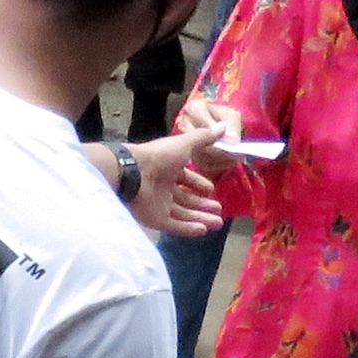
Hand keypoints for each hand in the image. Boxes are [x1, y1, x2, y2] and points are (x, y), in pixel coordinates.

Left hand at [123, 105, 243, 242]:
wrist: (133, 173)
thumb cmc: (160, 156)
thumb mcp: (185, 143)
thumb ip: (205, 137)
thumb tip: (224, 127)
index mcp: (168, 168)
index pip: (186, 178)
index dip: (199, 184)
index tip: (211, 190)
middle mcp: (163, 187)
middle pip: (186, 199)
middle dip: (203, 205)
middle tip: (219, 210)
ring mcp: (159, 204)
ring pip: (183, 214)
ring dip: (201, 218)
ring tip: (218, 223)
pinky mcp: (155, 219)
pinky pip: (174, 226)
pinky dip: (188, 229)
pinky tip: (203, 230)